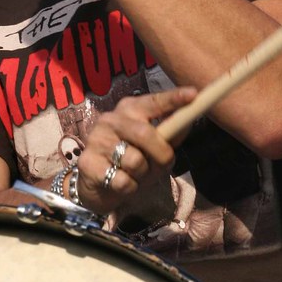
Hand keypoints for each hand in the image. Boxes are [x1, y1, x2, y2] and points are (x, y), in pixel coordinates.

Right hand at [73, 87, 196, 216]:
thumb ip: (169, 134)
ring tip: (135, 175)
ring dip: (143, 175)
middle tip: (164, 164)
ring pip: (135, 161)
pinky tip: (121, 184)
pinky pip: (122, 180)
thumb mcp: (152, 147)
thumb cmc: (130, 160)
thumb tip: (188, 122)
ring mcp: (96, 140)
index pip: (153, 101)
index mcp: (128, 109)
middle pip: (145, 133)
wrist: (96, 185)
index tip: (193, 94)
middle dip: (161, 153)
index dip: (173, 98)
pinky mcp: (87, 163)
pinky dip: (129, 188)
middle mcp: (110, 120)